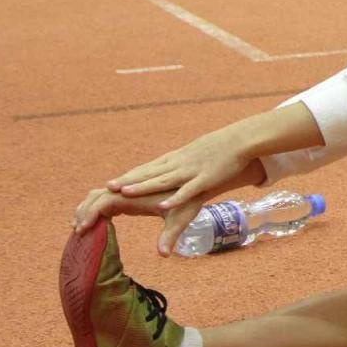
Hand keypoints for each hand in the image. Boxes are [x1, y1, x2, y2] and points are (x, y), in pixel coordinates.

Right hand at [72, 186, 208, 255]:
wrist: (197, 182)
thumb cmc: (188, 200)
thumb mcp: (180, 219)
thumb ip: (170, 236)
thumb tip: (164, 255)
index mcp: (133, 193)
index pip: (102, 202)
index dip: (89, 215)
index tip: (80, 230)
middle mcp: (128, 188)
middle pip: (95, 197)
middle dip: (83, 213)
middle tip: (76, 233)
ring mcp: (128, 189)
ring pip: (99, 196)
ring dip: (87, 209)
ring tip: (79, 228)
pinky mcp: (131, 192)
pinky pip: (108, 198)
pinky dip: (97, 208)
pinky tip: (95, 223)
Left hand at [102, 126, 259, 214]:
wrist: (239, 141)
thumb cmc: (220, 150)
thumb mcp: (197, 157)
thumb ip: (185, 167)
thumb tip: (176, 176)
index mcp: (175, 159)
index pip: (147, 168)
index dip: (128, 176)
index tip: (110, 183)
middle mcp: (178, 164)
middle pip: (149, 173)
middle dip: (128, 181)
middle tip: (106, 187)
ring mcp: (191, 171)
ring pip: (163, 180)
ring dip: (143, 186)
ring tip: (124, 192)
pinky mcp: (206, 178)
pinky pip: (188, 190)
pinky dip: (176, 197)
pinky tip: (163, 205)